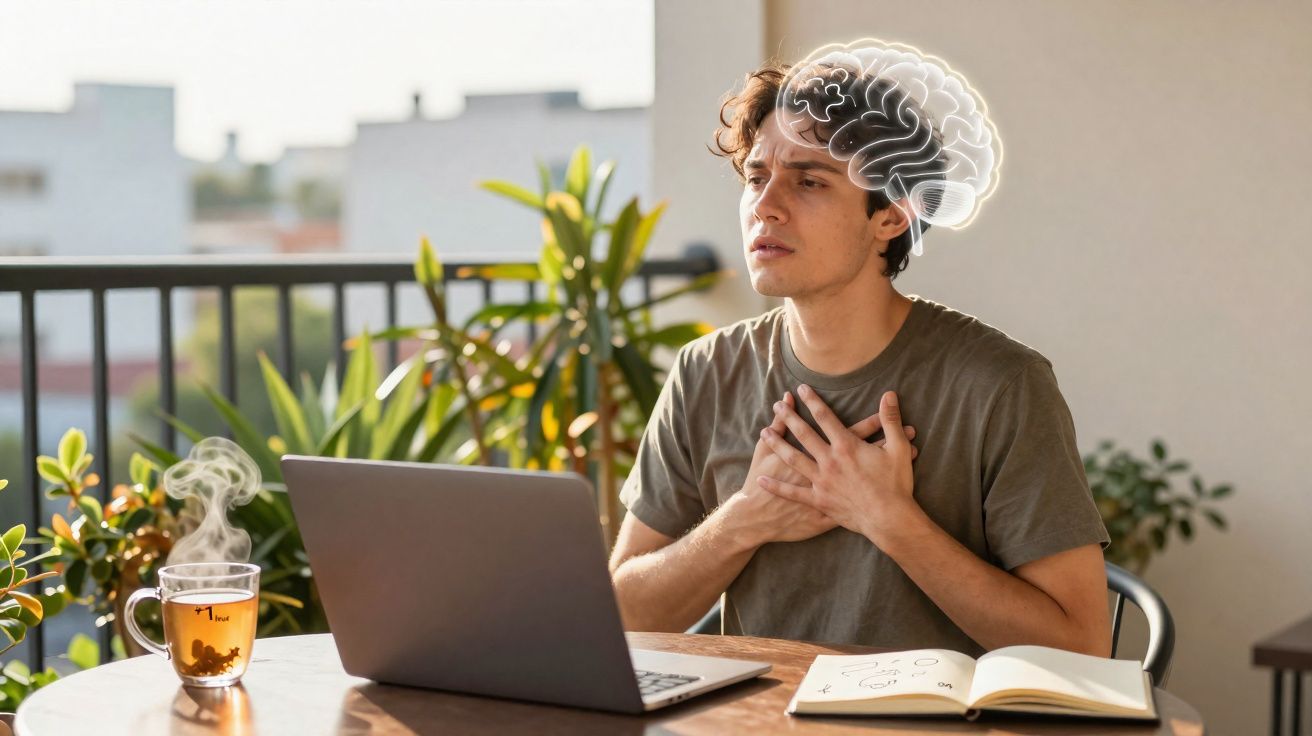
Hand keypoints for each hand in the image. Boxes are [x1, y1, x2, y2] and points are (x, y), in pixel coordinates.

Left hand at [757, 385, 918, 544]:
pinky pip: (792, 493)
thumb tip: (889, 394)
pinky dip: (776, 487)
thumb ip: (891, 420)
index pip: (825, 417)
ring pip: (793, 459)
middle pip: (804, 434)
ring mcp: (821, 481)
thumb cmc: (896, 484)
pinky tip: (761, 479)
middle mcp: (829, 461)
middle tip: (776, 406)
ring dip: (777, 444)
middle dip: (789, 418)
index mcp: (846, 446)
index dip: (812, 401)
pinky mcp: (818, 500)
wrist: (890, 519)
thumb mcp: (898, 448)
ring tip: (763, 432)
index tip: (801, 389)